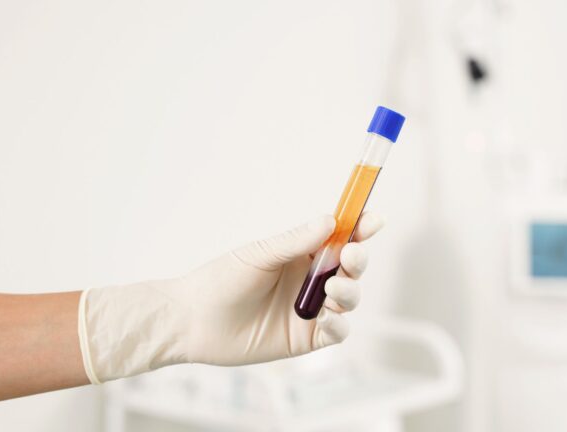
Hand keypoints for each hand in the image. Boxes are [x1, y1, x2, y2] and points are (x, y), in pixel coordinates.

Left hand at [78, 213, 384, 382]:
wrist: (193, 321)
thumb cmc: (220, 281)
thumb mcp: (259, 255)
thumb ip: (296, 241)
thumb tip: (330, 220)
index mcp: (300, 253)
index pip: (339, 236)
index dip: (360, 227)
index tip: (373, 219)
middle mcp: (309, 279)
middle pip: (351, 266)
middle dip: (358, 258)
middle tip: (351, 254)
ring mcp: (309, 309)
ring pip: (349, 298)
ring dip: (349, 291)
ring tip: (331, 288)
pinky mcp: (306, 338)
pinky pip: (337, 332)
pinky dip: (340, 324)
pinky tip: (327, 319)